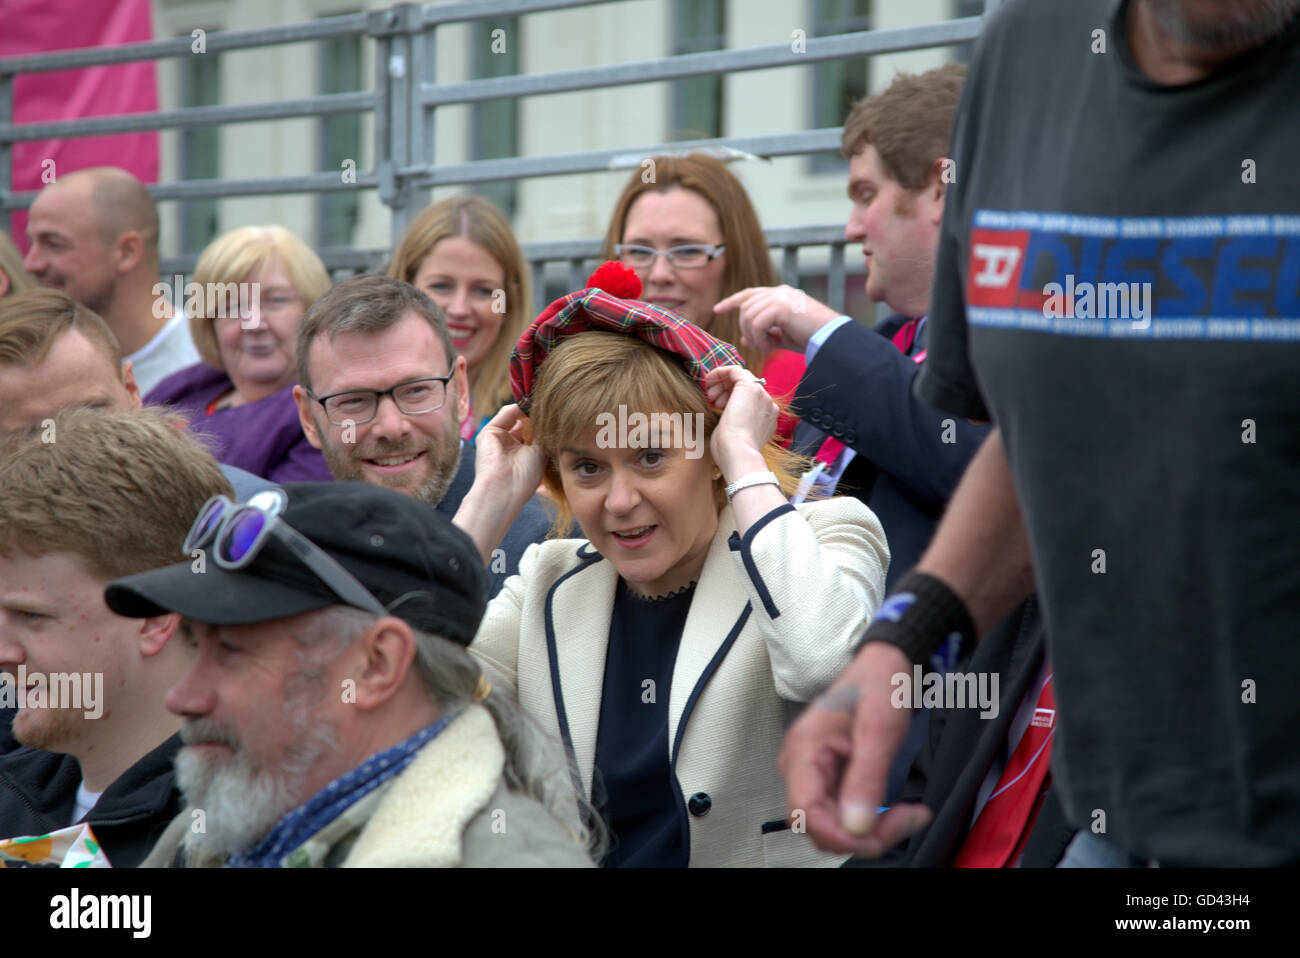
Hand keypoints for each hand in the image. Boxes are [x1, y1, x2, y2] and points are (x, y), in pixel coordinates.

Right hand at [471, 403, 543, 511]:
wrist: (504, 489)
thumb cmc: (525, 478)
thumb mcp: (540, 452)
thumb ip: (541, 433)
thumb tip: (549, 416)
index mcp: (520, 453)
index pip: (532, 432)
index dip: (543, 423)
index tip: (558, 414)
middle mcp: (508, 444)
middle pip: (524, 422)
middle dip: (537, 414)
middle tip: (553, 406)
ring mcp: (498, 438)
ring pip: (515, 415)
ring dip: (529, 409)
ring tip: (544, 404)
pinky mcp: (488, 432)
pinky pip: (506, 413)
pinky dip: (519, 406)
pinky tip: (532, 405)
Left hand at [704, 366, 776, 475]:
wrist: (738, 454)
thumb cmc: (731, 453)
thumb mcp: (734, 436)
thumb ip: (734, 423)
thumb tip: (725, 418)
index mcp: (767, 418)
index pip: (750, 398)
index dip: (730, 397)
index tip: (716, 404)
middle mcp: (768, 405)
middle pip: (746, 386)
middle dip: (725, 389)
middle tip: (710, 399)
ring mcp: (762, 396)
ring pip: (741, 378)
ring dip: (722, 383)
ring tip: (709, 396)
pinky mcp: (751, 387)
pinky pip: (735, 370)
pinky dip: (720, 372)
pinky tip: (708, 380)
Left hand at [715, 285, 840, 352]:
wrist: (830, 337)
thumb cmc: (810, 337)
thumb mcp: (782, 336)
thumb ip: (763, 334)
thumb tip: (743, 338)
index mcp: (780, 294)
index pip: (750, 294)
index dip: (732, 301)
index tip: (717, 309)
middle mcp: (779, 292)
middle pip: (746, 307)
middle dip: (745, 328)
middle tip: (758, 345)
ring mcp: (780, 297)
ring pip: (749, 315)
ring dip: (753, 335)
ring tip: (766, 347)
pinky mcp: (781, 306)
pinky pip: (757, 324)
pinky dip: (759, 339)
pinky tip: (769, 347)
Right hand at [779, 641, 933, 855]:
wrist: (885, 662)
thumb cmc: (880, 683)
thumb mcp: (880, 728)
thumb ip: (867, 778)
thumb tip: (856, 827)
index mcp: (804, 749)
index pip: (804, 813)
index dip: (839, 835)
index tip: (877, 837)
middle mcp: (801, 763)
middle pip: (818, 825)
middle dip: (861, 835)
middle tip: (905, 819)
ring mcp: (814, 771)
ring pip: (832, 825)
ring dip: (869, 831)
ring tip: (906, 814)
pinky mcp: (830, 776)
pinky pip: (843, 813)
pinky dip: (871, 821)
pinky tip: (895, 810)